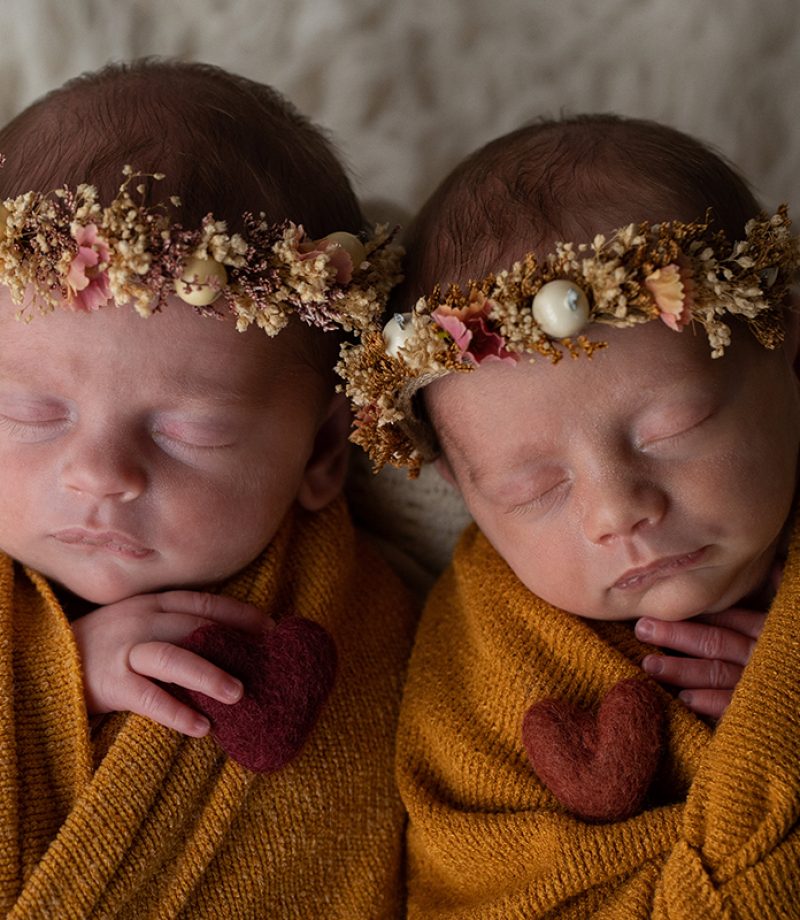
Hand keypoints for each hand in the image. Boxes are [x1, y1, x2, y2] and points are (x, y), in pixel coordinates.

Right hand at [71, 591, 270, 736]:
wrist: (48, 660)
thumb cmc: (107, 645)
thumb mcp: (141, 623)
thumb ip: (176, 626)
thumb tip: (227, 643)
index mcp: (154, 603)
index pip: (204, 602)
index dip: (239, 613)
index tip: (270, 627)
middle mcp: (142, 620)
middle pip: (194, 626)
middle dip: (233, 642)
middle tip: (267, 660)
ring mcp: (125, 650)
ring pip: (173, 657)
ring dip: (209, 674)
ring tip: (239, 694)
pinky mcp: (110, 683)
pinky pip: (148, 697)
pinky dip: (176, 711)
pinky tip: (201, 726)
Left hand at [634, 607, 764, 719]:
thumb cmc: (777, 671)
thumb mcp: (766, 640)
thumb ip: (740, 627)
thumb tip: (710, 604)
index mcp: (764, 633)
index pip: (726, 620)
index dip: (691, 616)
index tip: (656, 610)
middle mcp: (761, 656)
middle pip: (715, 642)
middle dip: (675, 635)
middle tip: (642, 629)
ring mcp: (761, 684)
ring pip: (717, 672)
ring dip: (681, 669)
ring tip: (650, 665)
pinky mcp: (760, 713)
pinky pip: (732, 706)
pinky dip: (709, 701)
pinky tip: (684, 698)